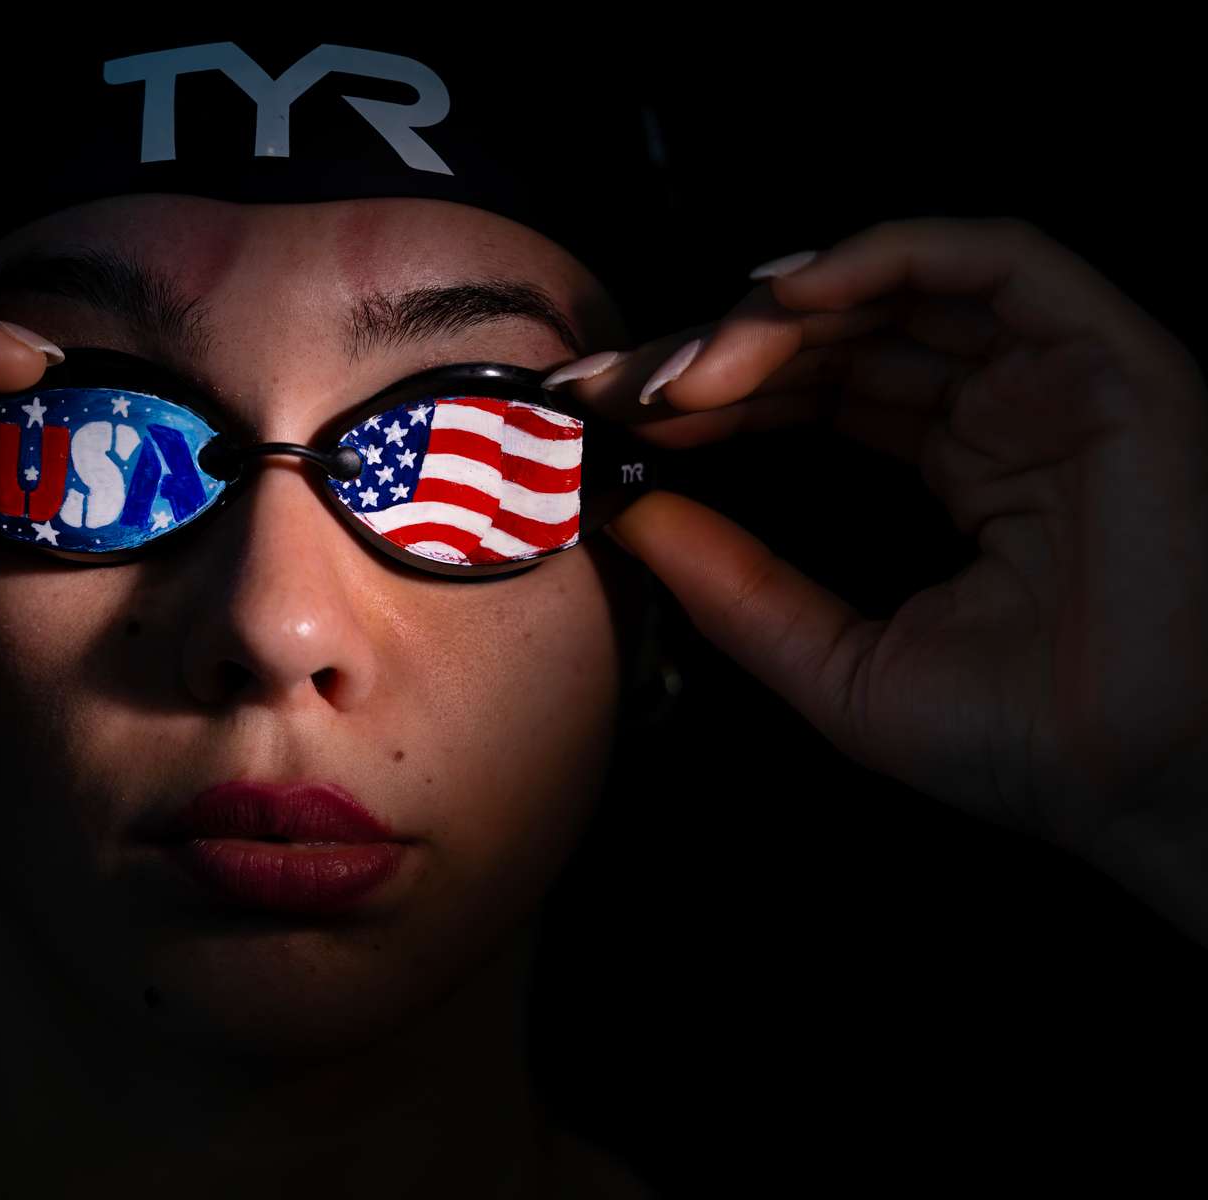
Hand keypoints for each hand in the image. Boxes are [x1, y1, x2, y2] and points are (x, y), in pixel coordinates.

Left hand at [547, 217, 1207, 876]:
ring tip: (681, 371)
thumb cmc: (1009, 742)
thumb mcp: (832, 659)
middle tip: (612, 386)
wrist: (1129, 786)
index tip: (603, 414)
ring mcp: (1051, 377)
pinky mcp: (1108, 360)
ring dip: (773, 312)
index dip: (706, 390)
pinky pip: (993, 261)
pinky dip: (883, 258)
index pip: (809, 391)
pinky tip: (785, 298)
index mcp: (949, 464)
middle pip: (835, 332)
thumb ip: (735, 584)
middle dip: (713, 349)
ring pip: (893, 287)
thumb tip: (630, 512)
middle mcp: (998, 407)